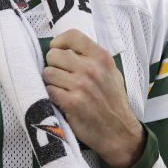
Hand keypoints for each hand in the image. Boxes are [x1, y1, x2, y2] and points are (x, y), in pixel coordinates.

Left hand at [42, 29, 144, 167]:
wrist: (119, 132)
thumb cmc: (113, 102)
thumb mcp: (111, 73)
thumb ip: (93, 58)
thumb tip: (67, 49)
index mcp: (102, 57)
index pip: (72, 36)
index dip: (59, 42)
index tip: (57, 49)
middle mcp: (91, 69)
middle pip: (54, 55)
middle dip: (53, 65)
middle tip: (60, 76)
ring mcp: (81, 86)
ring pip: (48, 73)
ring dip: (51, 82)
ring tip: (62, 89)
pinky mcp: (72, 102)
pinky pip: (49, 90)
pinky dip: (52, 95)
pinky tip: (61, 100)